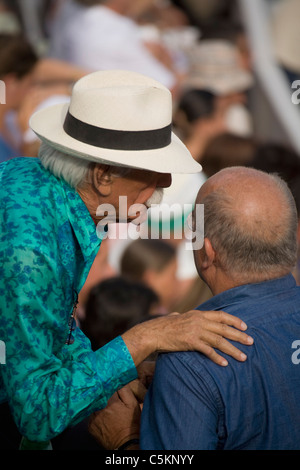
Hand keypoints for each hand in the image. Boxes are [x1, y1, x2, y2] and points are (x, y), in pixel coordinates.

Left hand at [89, 384, 140, 449]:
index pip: (104, 387)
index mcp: (109, 401)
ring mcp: (93, 419)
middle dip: (99, 393)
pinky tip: (101, 415)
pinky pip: (90, 416)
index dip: (105, 384)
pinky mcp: (90, 427)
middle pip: (95, 396)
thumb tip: (117, 381)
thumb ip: (125, 390)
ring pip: (92, 405)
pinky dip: (94, 414)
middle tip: (103, 393)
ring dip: (96, 403)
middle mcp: (98, 409)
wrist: (126, 443)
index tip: (106, 382)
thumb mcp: (133, 404)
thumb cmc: (131, 423)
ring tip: (102, 405)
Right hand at [122, 310, 252, 366]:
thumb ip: (182, 316)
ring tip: (243, 357)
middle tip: (251, 342)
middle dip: (239, 336)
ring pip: (219, 341)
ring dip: (233, 350)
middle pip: (224, 329)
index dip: (234, 321)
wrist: (153, 332)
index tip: (245, 327)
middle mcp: (199, 321)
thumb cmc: (163, 326)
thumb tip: (180, 314)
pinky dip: (217, 358)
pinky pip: (208, 351)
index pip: (221, 316)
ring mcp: (195, 331)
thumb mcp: (176, 317)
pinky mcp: (190, 342)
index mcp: (198, 314)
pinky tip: (224, 364)